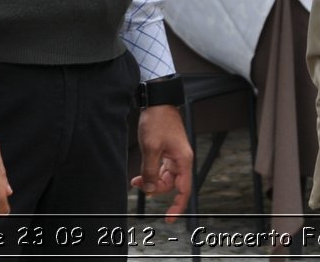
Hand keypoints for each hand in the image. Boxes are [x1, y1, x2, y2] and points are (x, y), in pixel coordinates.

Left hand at [131, 104, 192, 221]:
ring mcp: (175, 155)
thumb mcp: (151, 148)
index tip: (169, 218)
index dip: (177, 206)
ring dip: (151, 180)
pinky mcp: (168, 151)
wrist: (157, 102)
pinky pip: (161, 168)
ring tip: (136, 180)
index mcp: (183, 160)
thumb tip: (148, 188)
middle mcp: (182, 159)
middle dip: (155, 188)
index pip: (184, 190)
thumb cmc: (158, 121)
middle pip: (171, 184)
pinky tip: (140, 173)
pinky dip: (151, 172)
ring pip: (164, 177)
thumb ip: (150, 171)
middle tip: (139, 185)